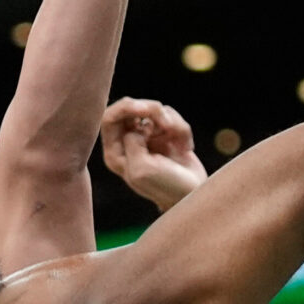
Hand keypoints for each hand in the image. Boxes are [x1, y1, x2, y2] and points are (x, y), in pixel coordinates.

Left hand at [101, 98, 206, 212]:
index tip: (144, 110)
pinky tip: (185, 149)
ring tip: (180, 147)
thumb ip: (132, 142)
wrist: (193, 195)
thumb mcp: (141, 169)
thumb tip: (140, 126)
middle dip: (151, 110)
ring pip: (155, 111)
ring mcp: (147, 138)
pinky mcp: (165, 135)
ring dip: (172, 125)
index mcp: (116, 153)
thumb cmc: (166, 187)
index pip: (109, 118)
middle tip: (166, 124)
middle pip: (131, 108)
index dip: (126, 108)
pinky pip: (172, 117)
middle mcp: (128, 143)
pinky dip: (182, 130)